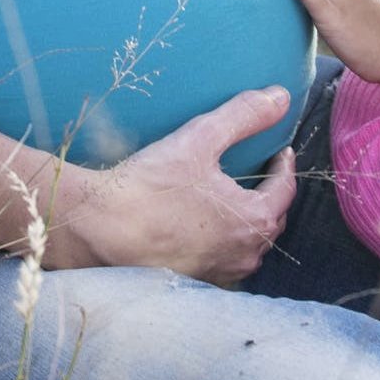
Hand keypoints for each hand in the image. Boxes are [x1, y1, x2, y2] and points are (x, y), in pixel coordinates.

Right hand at [49, 87, 296, 285]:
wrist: (94, 229)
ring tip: (236, 198)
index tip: (279, 150)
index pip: (285, 189)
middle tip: (261, 171)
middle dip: (271, 194)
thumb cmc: (149, 186)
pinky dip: (224, 242)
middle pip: (272, 219)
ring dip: (249, 221)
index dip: (284, 166)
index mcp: (255, 220)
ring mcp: (219, 273)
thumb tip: (281, 97)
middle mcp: (244, 255)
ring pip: (250, 245)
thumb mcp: (201, 139)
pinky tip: (206, 227)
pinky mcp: (193, 282)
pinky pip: (223, 260)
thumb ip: (245, 116)